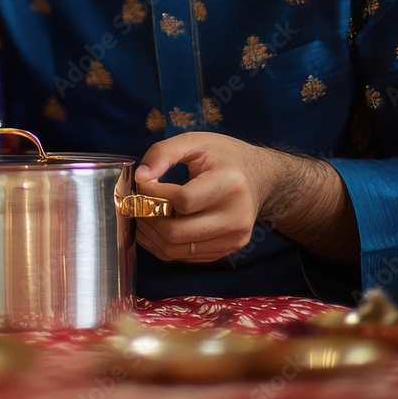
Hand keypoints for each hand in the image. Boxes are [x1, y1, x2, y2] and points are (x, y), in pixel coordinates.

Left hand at [132, 132, 281, 263]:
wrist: (260, 177)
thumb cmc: (225, 156)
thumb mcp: (195, 141)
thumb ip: (163, 153)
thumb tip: (140, 177)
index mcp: (230, 184)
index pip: (182, 201)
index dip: (153, 194)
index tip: (141, 182)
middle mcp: (235, 217)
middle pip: (176, 232)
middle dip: (148, 218)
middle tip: (137, 203)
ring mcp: (234, 238)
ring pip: (177, 250)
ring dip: (151, 235)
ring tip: (143, 214)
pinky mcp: (228, 250)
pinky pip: (186, 257)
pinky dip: (164, 245)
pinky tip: (157, 227)